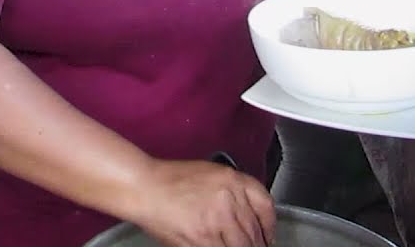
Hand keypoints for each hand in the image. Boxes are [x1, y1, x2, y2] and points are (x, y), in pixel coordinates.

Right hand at [130, 159, 274, 246]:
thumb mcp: (208, 174)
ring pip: (243, 245)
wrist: (144, 187)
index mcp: (232, 179)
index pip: (265, 204)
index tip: (269, 234)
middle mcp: (229, 199)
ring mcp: (217, 221)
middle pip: (255, 230)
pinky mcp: (203, 239)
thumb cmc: (169, 179)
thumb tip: (245, 215)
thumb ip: (231, 191)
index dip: (270, 224)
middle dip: (258, 244)